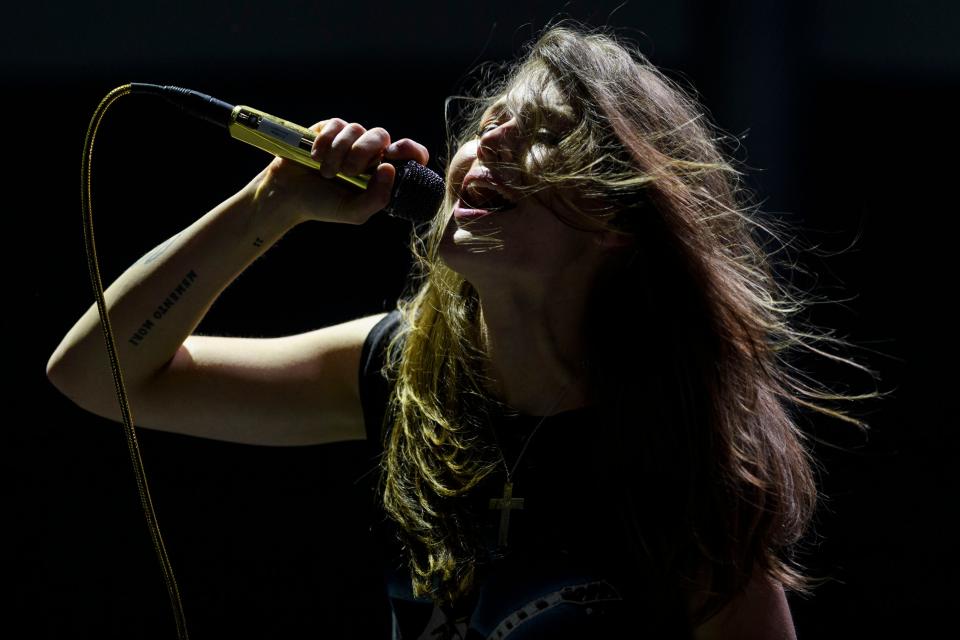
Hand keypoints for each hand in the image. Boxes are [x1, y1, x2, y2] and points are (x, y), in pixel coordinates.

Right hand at [245, 118, 429, 224]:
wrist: (288, 195)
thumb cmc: (324, 205)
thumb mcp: (354, 212)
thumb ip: (377, 198)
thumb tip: (390, 168)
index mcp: (381, 171)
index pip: (410, 154)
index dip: (410, 150)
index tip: (394, 155)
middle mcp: (368, 152)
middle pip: (381, 135)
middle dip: (364, 152)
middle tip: (349, 172)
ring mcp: (349, 139)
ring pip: (356, 129)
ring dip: (340, 152)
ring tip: (326, 172)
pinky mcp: (328, 129)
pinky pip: (336, 125)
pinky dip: (326, 142)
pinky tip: (315, 157)